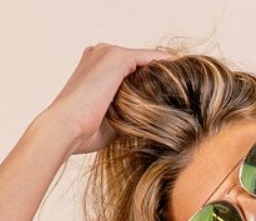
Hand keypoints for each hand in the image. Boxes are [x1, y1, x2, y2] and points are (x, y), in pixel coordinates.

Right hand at [41, 43, 176, 154]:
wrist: (66, 128)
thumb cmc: (83, 132)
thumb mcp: (112, 119)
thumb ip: (129, 112)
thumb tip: (152, 122)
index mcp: (94, 66)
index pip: (130, 70)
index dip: (150, 80)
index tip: (171, 91)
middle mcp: (100, 53)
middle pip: (139, 62)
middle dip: (160, 74)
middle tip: (187, 86)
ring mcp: (107, 52)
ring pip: (145, 59)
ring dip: (165, 70)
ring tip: (188, 81)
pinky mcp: (116, 58)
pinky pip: (149, 58)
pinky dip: (165, 65)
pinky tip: (181, 73)